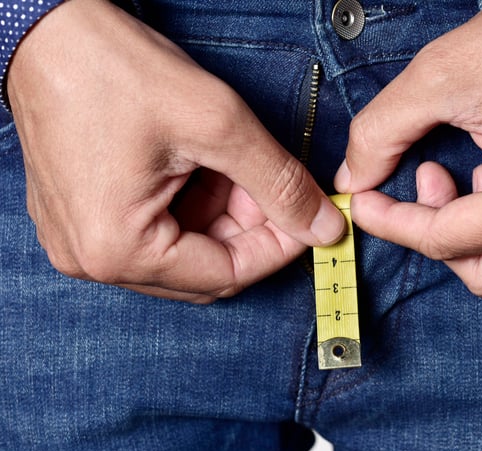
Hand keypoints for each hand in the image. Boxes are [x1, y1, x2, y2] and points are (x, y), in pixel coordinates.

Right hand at [8, 0, 344, 302]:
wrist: (46, 31)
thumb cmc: (112, 69)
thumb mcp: (217, 126)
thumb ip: (280, 184)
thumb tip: (323, 226)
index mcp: (118, 250)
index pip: (226, 275)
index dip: (279, 248)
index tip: (311, 220)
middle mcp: (94, 259)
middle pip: (204, 268)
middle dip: (250, 228)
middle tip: (276, 185)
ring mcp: (84, 240)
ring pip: (184, 250)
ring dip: (223, 214)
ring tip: (234, 163)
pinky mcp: (85, 218)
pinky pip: (156, 231)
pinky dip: (192, 205)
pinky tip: (202, 166)